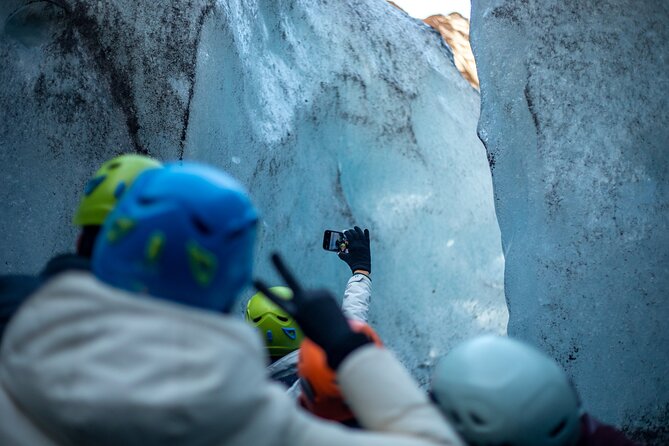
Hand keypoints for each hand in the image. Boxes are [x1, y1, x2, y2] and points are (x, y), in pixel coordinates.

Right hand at [254, 253, 370, 368]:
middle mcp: (302, 300)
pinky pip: (320, 294)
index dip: (264, 290)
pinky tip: (328, 311)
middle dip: (280, 266)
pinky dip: (323, 301)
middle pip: (290, 278)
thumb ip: (302, 306)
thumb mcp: (305, 324)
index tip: (254, 279)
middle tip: (273, 253)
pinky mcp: (325, 291)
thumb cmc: (319, 336)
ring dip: (315, 302)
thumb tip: (307, 294)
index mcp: (294, 313)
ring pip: (310, 294)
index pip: (276, 300)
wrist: (340, 339)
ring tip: (323, 316)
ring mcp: (314, 294)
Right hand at [338, 226, 370, 273]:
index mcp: (352, 245)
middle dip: (350, 231)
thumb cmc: (353, 263)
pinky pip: (367, 238)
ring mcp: (363, 244)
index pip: (348, 235)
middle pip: (354, 233)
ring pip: (361, 234)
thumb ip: (341, 254)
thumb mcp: (345, 258)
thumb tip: (338, 252)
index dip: (345, 232)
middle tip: (348, 231)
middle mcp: (358, 243)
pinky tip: (366, 229)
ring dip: (358, 230)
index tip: (344, 232)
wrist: (362, 268)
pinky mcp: (367, 246)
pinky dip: (366, 234)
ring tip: (355, 227)